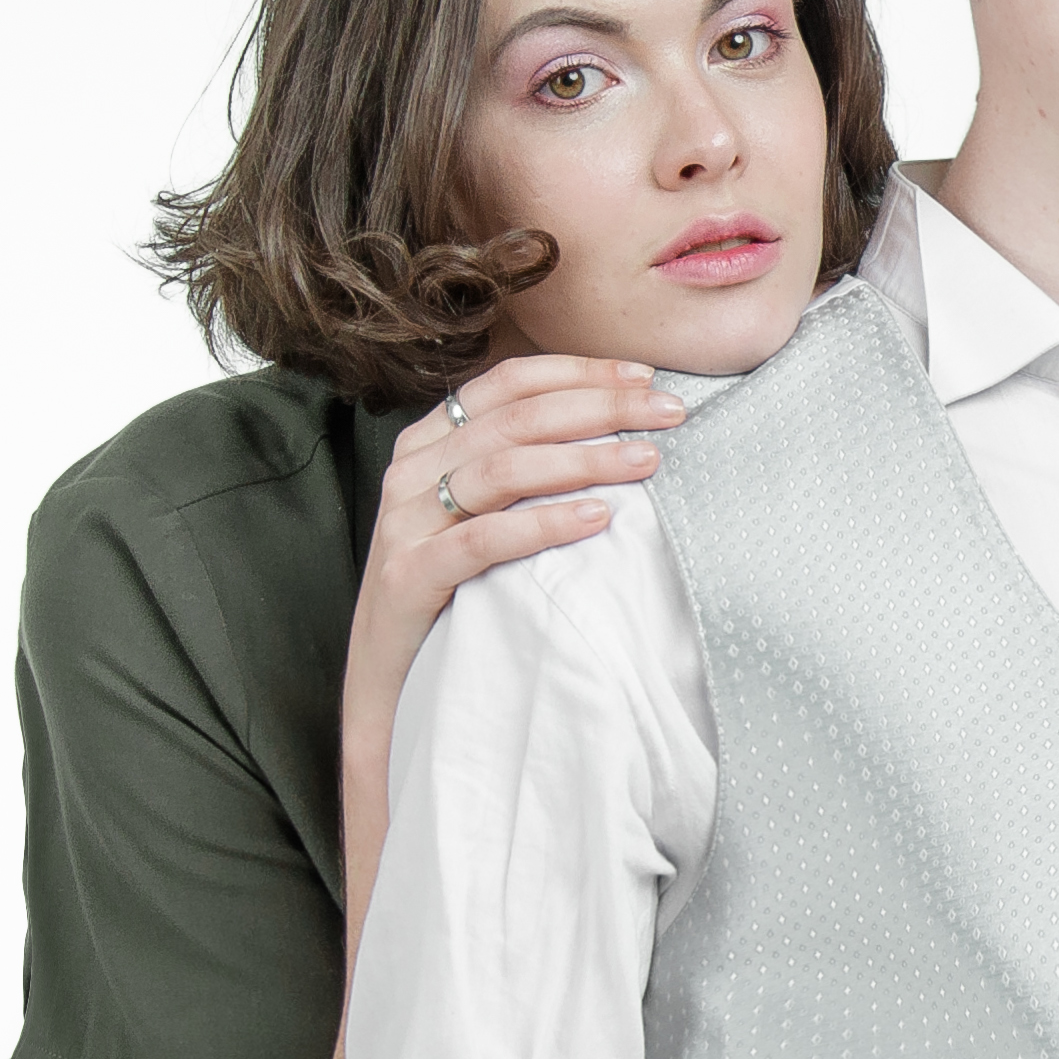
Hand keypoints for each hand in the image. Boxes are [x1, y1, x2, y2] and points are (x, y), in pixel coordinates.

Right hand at [344, 357, 688, 815]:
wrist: (389, 686)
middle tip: (670, 413)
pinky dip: (544, 523)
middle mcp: (410, 472)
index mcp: (429, 443)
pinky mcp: (408, 576)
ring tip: (647, 460)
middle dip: (600, 407)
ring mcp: (404, 524)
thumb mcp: (480, 516)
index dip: (579, 372)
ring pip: (502, 468)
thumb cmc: (453, 593)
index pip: (507, 383)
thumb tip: (619, 433)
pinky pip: (483, 539)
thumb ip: (522, 470)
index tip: (646, 376)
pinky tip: (598, 518)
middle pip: (516, 419)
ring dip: (583, 459)